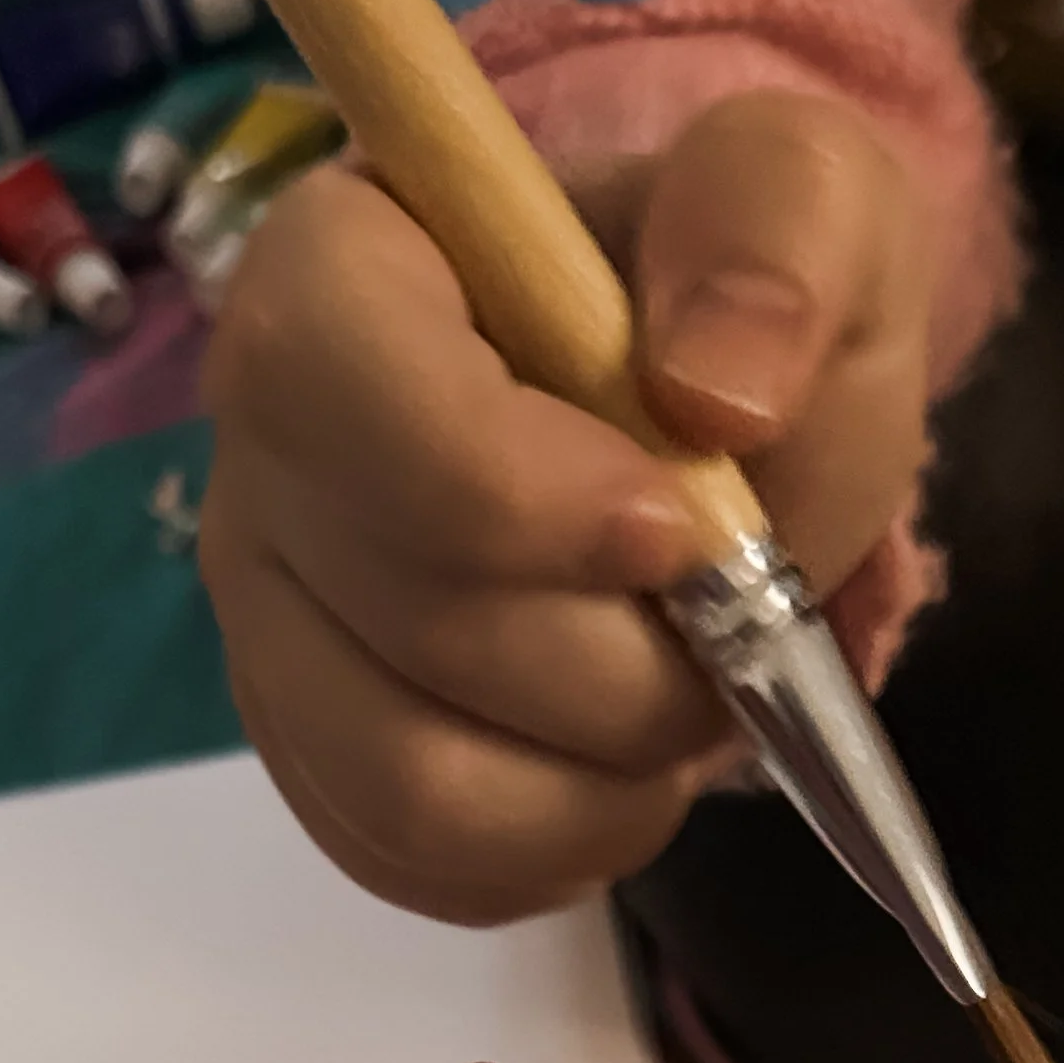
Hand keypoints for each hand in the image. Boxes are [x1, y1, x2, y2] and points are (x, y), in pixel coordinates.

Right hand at [201, 94, 929, 922]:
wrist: (694, 416)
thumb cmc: (720, 299)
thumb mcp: (802, 199)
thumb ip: (777, 231)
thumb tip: (718, 389)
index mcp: (337, 274)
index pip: (335, 388)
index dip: (510, 493)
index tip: (673, 531)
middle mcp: (262, 460)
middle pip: (415, 622)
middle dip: (628, 666)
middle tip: (736, 633)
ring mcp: (270, 626)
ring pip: (410, 779)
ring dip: (601, 785)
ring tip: (686, 718)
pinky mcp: (314, 759)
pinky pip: (414, 863)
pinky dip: (554, 852)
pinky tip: (618, 772)